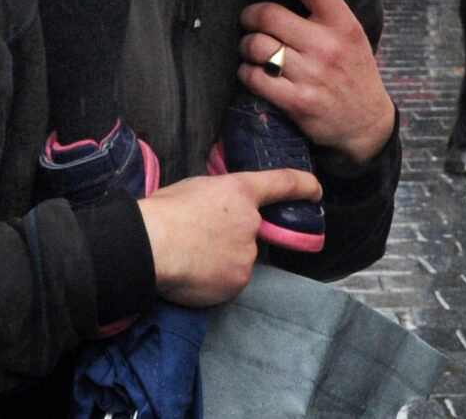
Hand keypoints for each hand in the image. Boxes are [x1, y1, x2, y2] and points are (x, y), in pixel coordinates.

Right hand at [135, 168, 322, 306]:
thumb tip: (220, 210)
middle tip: (200, 239)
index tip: (316, 192)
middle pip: (252, 231)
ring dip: (223, 259)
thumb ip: (219, 198)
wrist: (148, 246)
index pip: (283, 183)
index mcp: (241, 192)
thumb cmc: (162, 213)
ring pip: (240, 258)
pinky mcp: (238, 281)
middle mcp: (252, 222)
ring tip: (191, 257)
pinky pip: (230, 281)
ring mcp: (247, 254)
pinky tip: (194, 275)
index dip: (305, 186)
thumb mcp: (194, 189)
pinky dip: (216, 281)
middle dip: (232, 235)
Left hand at [238, 0, 395, 167]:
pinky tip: (253, 72)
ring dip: (246, 45)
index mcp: (343, 23)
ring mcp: (311, 75)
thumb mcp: (352, 35)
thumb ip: (324, 13)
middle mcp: (327, 45)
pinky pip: (254, 77)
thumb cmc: (353, 72)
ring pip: (256, 46)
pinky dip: (246, 72)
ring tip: (251, 49)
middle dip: (250, 15)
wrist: (366, 123)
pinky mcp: (296, 101)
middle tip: (249, 20)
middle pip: (269, 15)